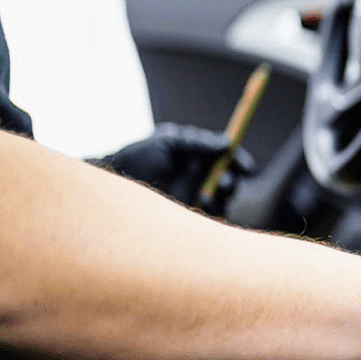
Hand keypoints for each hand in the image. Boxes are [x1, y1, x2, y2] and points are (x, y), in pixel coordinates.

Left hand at [93, 123, 256, 210]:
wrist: (114, 185)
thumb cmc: (137, 158)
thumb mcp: (168, 142)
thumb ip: (198, 142)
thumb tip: (227, 142)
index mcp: (196, 154)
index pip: (227, 157)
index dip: (239, 162)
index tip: (246, 168)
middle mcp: (199, 176)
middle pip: (230, 180)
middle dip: (232, 182)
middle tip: (223, 185)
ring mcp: (195, 196)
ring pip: (224, 201)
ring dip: (221, 200)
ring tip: (205, 199)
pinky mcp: (189, 216)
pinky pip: (211, 218)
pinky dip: (212, 214)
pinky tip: (198, 210)